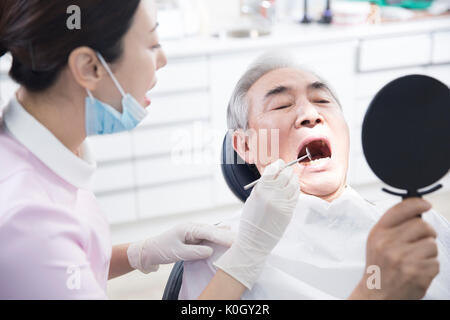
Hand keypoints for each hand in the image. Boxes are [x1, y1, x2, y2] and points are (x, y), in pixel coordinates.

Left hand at [127, 223, 233, 273]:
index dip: (222, 236)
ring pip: (212, 232)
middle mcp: (192, 227)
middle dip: (227, 234)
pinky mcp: (193, 237)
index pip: (208, 232)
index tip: (234, 241)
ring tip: (238, 236)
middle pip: (213, 230)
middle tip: (242, 238)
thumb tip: (210, 250)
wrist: (149, 251)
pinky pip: (208, 236)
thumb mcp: (177, 252)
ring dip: (224, 234)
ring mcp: (193, 231)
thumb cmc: (162, 250)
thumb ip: (194, 252)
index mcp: (188, 228)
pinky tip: (227, 231)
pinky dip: (218, 235)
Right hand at [214, 159, 299, 288]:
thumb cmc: (250, 220)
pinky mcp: (289, 211)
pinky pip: (296, 195)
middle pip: (286, 174)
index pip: (273, 169)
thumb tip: (275, 173)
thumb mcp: (252, 198)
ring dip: (293, 178)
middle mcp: (273, 194)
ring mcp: (282, 203)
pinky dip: (295, 189)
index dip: (278, 164)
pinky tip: (292, 189)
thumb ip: (263, 185)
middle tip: (286, 170)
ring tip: (290, 178)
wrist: (254, 241)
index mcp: (260, 189)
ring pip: (293, 183)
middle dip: (287, 170)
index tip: (279, 164)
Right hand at [351, 198, 438, 299]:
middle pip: (422, 225)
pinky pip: (436, 262)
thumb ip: (393, 225)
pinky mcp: (416, 273)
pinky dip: (430, 267)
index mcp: (378, 233)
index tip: (426, 205)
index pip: (400, 210)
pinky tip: (417, 270)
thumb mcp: (377, 241)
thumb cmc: (380, 265)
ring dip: (429, 252)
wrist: (377, 293)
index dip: (417, 203)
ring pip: (431, 244)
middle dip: (427, 232)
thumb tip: (417, 208)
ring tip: (416, 259)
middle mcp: (388, 244)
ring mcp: (402, 259)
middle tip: (422, 240)